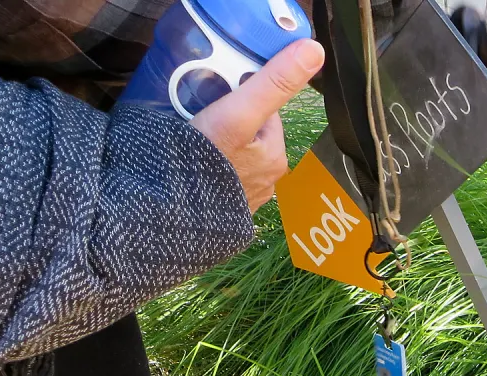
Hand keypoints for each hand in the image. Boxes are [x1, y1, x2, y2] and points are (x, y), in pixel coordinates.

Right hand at [192, 38, 325, 210]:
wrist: (172, 213)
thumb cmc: (207, 162)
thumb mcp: (239, 114)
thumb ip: (273, 83)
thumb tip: (314, 51)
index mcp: (276, 156)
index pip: (266, 113)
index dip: (242, 98)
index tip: (219, 96)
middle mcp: (268, 180)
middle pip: (250, 131)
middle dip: (229, 120)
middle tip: (200, 117)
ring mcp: (245, 196)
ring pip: (235, 153)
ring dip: (217, 142)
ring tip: (193, 138)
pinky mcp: (224, 209)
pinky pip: (220, 175)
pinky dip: (208, 166)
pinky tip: (192, 163)